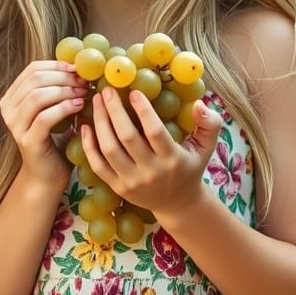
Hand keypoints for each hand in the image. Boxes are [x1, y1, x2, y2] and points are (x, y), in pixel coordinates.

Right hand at [0, 60, 88, 193]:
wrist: (47, 174)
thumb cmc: (55, 138)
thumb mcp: (53, 108)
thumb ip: (58, 88)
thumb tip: (79, 66)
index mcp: (12, 97)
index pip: (33, 69)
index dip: (57, 65)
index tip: (79, 70)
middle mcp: (8, 109)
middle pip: (36, 80)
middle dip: (63, 77)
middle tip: (84, 82)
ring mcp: (15, 125)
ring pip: (38, 96)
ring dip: (65, 91)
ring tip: (83, 93)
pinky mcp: (27, 140)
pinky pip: (45, 117)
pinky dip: (64, 108)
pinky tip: (78, 106)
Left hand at [80, 86, 222, 216]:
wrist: (177, 203)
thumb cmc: (190, 167)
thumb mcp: (206, 147)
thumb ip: (210, 123)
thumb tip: (199, 103)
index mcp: (172, 159)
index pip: (154, 132)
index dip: (142, 110)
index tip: (134, 91)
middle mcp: (150, 172)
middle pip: (126, 138)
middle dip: (114, 111)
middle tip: (106, 90)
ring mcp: (131, 181)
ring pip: (109, 149)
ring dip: (100, 122)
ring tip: (97, 102)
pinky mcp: (117, 187)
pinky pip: (97, 165)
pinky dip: (88, 145)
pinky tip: (86, 126)